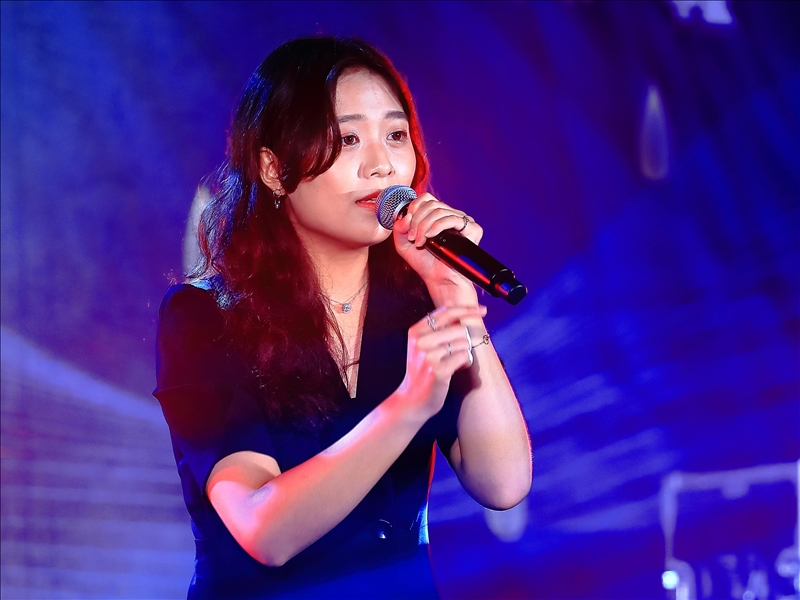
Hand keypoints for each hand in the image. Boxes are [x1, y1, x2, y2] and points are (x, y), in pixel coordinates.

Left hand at [392, 193, 483, 302]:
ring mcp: (462, 222)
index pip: (427, 198)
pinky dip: (438, 226)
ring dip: (424, 226)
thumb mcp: (403, 244)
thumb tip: (406, 215)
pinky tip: (430, 237)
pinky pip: (453, 219)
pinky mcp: (472, 229)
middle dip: (417, 221)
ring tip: (419, 242)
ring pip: (439, 210)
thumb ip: (399, 228)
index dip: (415, 207)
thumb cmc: (424, 263)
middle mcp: (451, 215)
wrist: (438, 279)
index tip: (407, 224)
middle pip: (431, 204)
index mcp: (437, 216)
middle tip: (412, 238)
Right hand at [398, 305, 486, 420]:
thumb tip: (455, 302)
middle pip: (459, 329)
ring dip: (465, 353)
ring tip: (454, 363)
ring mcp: (429, 356)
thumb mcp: (424, 345)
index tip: (483, 310)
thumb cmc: (423, 371)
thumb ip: (438, 326)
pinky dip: (465, 363)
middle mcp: (421, 341)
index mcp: (416, 331)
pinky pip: (464, 357)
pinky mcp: (438, 370)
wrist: (412, 400)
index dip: (467, 309)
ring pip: (464, 343)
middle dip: (465, 340)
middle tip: (457, 353)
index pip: (446, 312)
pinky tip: (456, 369)